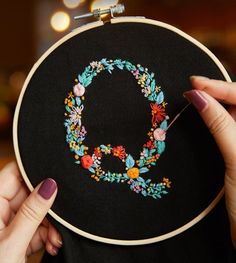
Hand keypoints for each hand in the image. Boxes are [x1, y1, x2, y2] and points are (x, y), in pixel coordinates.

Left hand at [0, 162, 61, 262]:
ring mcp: (8, 224)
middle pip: (29, 194)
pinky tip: (53, 243)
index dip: (33, 172)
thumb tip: (50, 185)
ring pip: (36, 211)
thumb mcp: (11, 243)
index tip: (54, 176)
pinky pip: (36, 226)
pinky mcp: (17, 236)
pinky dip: (47, 235)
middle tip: (59, 218)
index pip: (13, 174)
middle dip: (47, 206)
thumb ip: (32, 212)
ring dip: (50, 225)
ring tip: (56, 239)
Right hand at [184, 76, 235, 246]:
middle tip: (192, 88)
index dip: (220, 87)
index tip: (194, 83)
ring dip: (213, 104)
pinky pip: (226, 128)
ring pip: (231, 114)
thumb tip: (199, 97)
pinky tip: (203, 116)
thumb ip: (220, 124)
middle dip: (216, 92)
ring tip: (195, 97)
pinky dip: (213, 120)